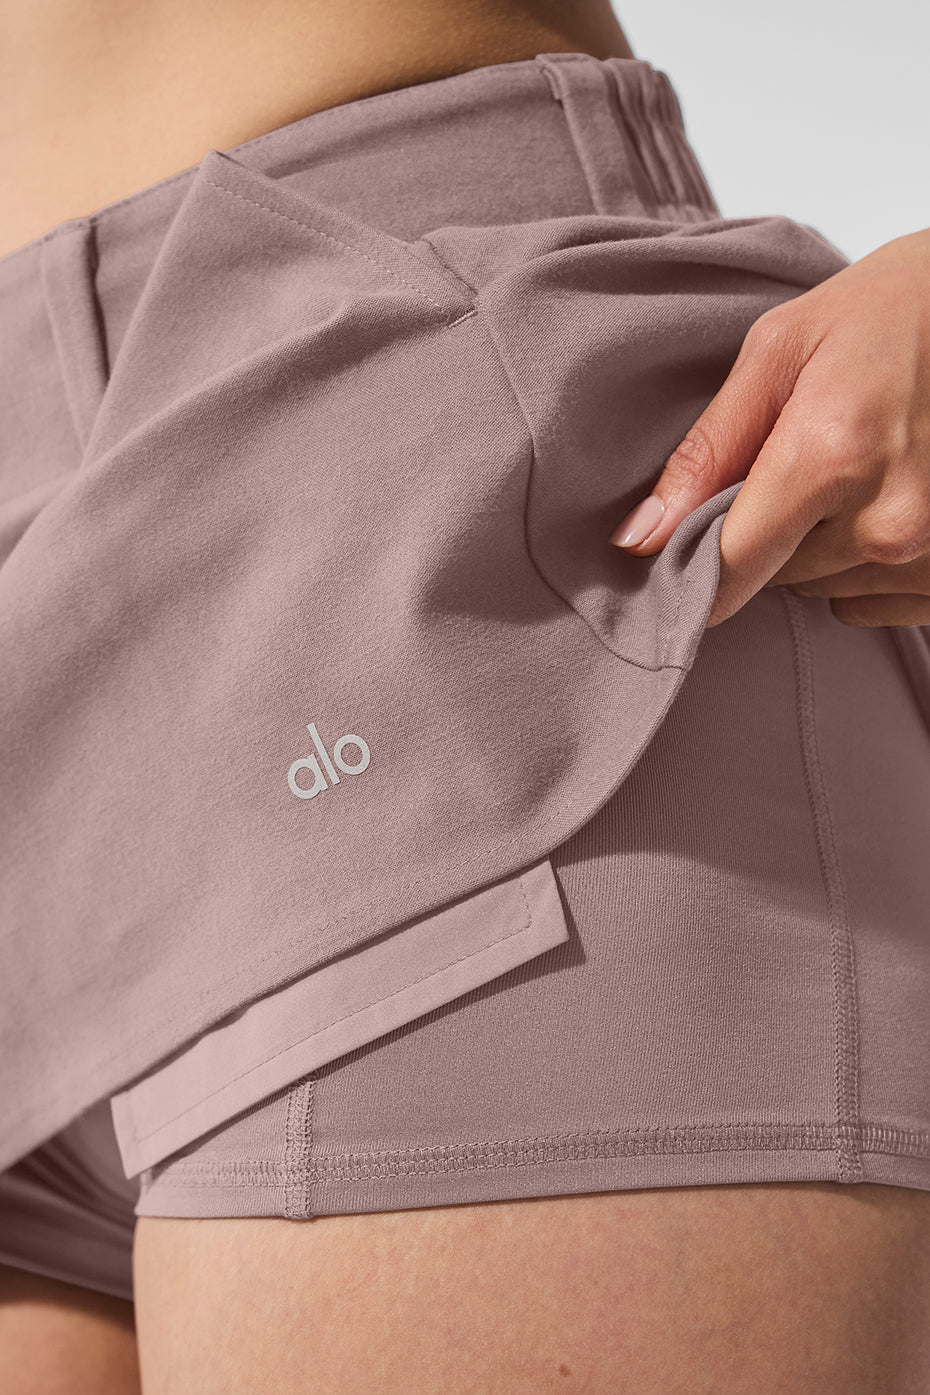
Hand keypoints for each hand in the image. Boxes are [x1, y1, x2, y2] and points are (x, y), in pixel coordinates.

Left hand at [607, 226, 929, 628]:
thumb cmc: (888, 311)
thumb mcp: (779, 351)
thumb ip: (707, 451)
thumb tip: (640, 538)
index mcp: (833, 456)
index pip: (730, 569)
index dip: (692, 572)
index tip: (677, 556)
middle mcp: (887, 521)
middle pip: (774, 575)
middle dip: (770, 527)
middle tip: (802, 456)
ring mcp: (928, 553)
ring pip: (821, 587)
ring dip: (820, 543)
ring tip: (856, 466)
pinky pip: (869, 601)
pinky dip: (864, 562)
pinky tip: (885, 498)